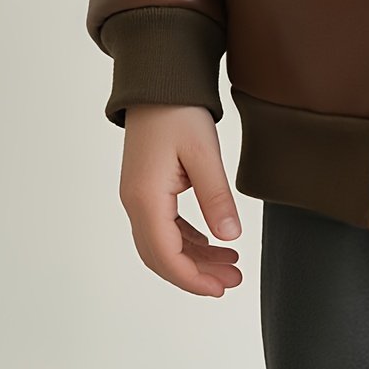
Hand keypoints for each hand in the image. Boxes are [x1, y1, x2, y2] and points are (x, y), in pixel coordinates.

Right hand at [120, 104, 244, 295]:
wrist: (157, 80)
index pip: (166, 255)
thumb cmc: (177, 110)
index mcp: (146, 198)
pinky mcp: (147, 187)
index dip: (193, 278)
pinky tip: (211, 240)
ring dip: (194, 257)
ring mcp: (139, 195)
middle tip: (232, 280)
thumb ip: (216, 196)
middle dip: (196, 273)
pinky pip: (164, 225)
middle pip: (161, 256)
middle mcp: (136, 202)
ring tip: (229, 264)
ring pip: (163, 242)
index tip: (221, 288)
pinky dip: (188, 239)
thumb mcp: (203, 152)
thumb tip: (230, 237)